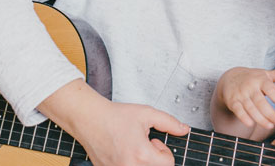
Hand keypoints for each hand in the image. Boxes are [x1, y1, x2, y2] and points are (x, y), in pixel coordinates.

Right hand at [41, 81, 189, 165]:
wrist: (90, 119)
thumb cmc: (115, 116)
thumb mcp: (147, 114)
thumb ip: (169, 122)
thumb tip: (184, 129)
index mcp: (142, 154)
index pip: (168, 164)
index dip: (165, 151)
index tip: (156, 142)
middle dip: (155, 158)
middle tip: (145, 144)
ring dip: (142, 162)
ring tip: (134, 148)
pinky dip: (129, 163)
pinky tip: (123, 152)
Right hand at [216, 66, 274, 129]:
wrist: (230, 77)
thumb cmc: (252, 78)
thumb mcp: (265, 74)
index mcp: (260, 80)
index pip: (267, 86)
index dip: (273, 93)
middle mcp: (250, 87)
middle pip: (260, 101)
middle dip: (270, 112)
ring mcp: (241, 95)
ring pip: (251, 108)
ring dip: (260, 118)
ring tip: (270, 126)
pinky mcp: (233, 102)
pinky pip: (238, 111)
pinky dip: (244, 118)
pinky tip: (251, 124)